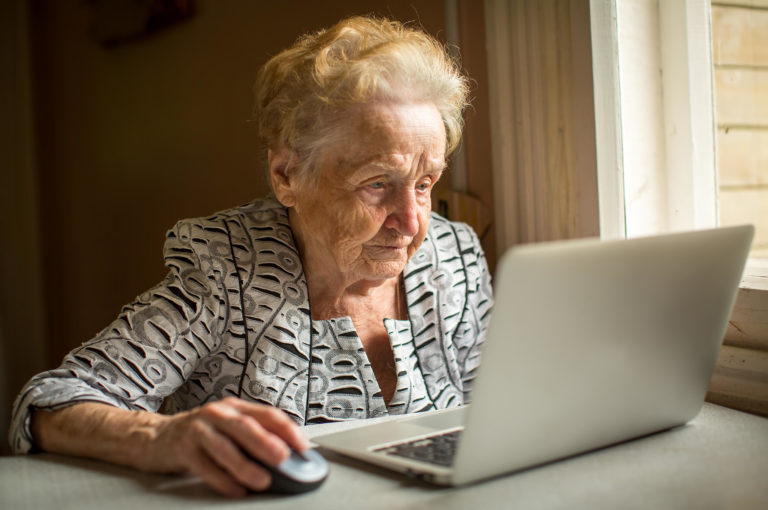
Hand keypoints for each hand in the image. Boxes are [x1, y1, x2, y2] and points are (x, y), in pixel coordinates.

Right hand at [142, 397, 308, 496]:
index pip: (266, 414)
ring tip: (261, 480)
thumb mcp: (228, 428)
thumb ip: (253, 436)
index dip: (287, 429)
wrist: (155, 437)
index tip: (302, 446)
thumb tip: (287, 455)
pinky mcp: (182, 448)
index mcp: (235, 407)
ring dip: (245, 465)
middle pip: (245, 427)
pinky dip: (222, 480)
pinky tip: (235, 489)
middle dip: (266, 443)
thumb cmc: (199, 434)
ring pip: (225, 447)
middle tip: (283, 458)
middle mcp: (217, 414)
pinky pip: (205, 466)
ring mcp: (198, 430)